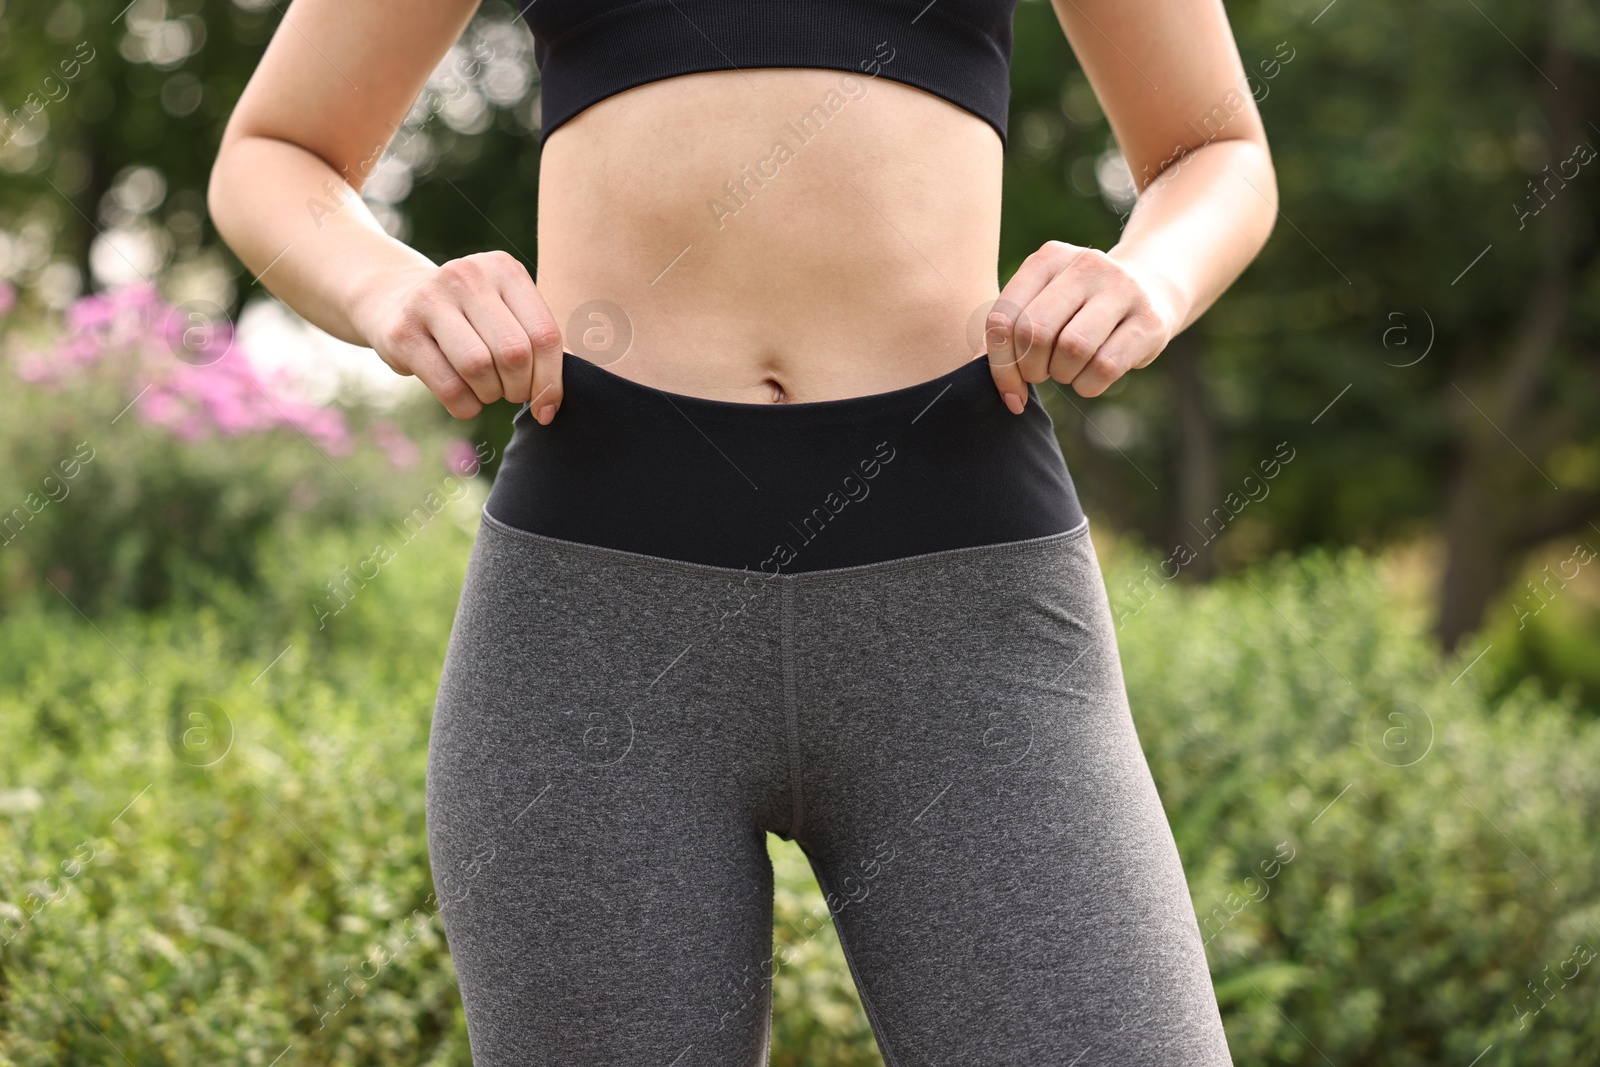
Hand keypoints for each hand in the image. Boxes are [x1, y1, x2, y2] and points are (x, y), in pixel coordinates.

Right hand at [352, 250, 564, 421]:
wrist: (392, 300)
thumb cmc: (468, 316)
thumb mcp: (505, 311)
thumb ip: (537, 341)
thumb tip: (557, 396)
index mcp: (503, 269)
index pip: (544, 334)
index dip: (551, 381)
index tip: (547, 407)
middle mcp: (467, 276)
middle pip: (514, 353)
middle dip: (519, 388)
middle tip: (511, 393)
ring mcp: (429, 299)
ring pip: (480, 368)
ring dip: (490, 395)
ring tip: (487, 391)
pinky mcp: (401, 331)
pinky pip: (449, 386)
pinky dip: (466, 406)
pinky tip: (465, 401)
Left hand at [983, 241, 1183, 410]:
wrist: (1154, 289)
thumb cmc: (1081, 307)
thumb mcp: (1044, 303)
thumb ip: (1009, 328)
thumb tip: (975, 364)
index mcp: (1049, 258)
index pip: (1003, 317)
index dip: (999, 364)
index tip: (1010, 390)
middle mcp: (1087, 264)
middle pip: (1034, 332)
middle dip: (1031, 369)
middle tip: (1041, 375)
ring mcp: (1122, 288)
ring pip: (1071, 349)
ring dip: (1062, 376)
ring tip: (1068, 370)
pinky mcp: (1150, 319)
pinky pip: (1104, 367)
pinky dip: (1088, 386)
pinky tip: (1091, 378)